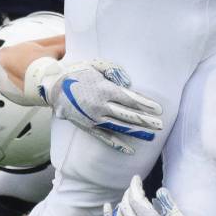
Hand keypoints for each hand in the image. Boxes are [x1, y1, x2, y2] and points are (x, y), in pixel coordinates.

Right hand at [40, 60, 162, 153]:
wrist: (54, 87)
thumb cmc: (77, 73)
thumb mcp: (96, 65)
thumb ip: (113, 71)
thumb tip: (129, 82)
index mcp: (105, 89)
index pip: (130, 99)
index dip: (145, 105)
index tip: (158, 110)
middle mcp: (101, 106)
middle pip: (128, 115)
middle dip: (146, 121)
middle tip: (161, 125)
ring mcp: (94, 118)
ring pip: (120, 127)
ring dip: (137, 132)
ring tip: (152, 135)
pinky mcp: (88, 127)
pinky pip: (105, 137)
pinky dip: (118, 144)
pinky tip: (130, 150)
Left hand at [104, 176, 202, 215]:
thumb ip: (170, 206)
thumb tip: (159, 191)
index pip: (136, 197)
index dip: (135, 185)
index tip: (137, 178)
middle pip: (126, 204)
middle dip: (129, 193)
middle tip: (136, 188)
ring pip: (119, 215)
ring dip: (123, 203)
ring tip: (130, 198)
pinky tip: (107, 208)